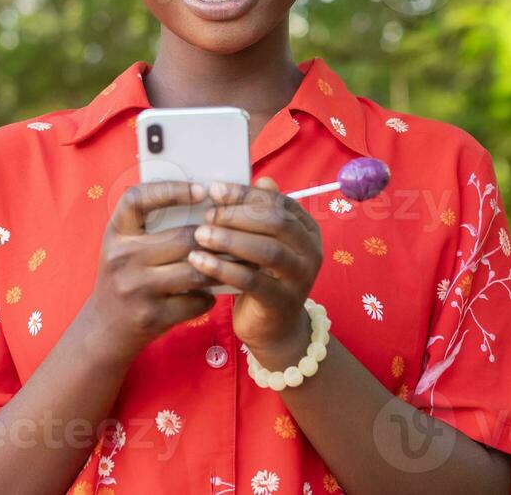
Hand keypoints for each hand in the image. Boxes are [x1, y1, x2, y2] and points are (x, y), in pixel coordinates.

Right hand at [81, 180, 221, 363]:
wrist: (102, 329)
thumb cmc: (123, 278)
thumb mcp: (124, 247)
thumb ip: (149, 226)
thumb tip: (201, 201)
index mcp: (116, 234)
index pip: (138, 199)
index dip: (171, 189)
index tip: (201, 190)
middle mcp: (122, 258)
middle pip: (183, 238)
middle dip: (214, 238)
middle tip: (235, 235)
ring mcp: (136, 288)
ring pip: (195, 271)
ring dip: (219, 268)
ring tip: (232, 263)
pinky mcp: (151, 316)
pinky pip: (194, 301)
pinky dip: (207, 298)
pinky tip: (208, 294)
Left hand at [188, 177, 322, 366]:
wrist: (273, 329)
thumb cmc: (262, 276)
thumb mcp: (262, 242)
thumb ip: (260, 214)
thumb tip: (262, 181)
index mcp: (307, 229)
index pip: (278, 202)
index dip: (245, 193)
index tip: (214, 189)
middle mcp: (311, 251)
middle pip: (276, 223)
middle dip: (238, 215)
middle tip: (207, 213)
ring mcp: (301, 278)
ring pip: (267, 251)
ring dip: (230, 240)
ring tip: (200, 234)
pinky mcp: (284, 303)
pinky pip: (253, 281)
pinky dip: (224, 269)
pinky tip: (199, 261)